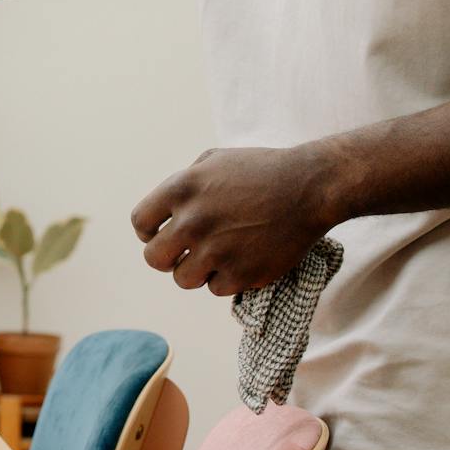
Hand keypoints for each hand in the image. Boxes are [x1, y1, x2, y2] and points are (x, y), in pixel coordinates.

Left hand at [130, 145, 341, 296]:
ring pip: (183, 279)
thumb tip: (166, 209)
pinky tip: (240, 261)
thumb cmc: (263, 170)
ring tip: (215, 258)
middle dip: (168, 257)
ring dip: (196, 271)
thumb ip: (185, 182)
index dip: (149, 231)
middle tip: (184, 254)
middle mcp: (192, 221)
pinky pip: (216, 289)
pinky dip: (226, 279)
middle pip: (154, 258)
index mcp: (181, 189)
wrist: (310, 187)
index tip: (162, 233)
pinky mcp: (242, 273)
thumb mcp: (214, 160)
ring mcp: (216, 250)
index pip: (140, 223)